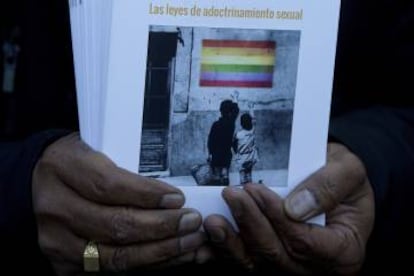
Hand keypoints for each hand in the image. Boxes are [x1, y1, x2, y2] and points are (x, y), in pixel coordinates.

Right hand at [32, 133, 208, 274]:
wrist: (39, 182)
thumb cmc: (77, 163)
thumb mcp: (96, 150)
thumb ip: (127, 170)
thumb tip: (172, 197)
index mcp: (63, 168)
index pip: (109, 186)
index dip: (147, 195)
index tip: (177, 198)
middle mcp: (55, 207)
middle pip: (114, 224)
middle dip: (161, 226)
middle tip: (191, 221)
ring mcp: (57, 240)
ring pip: (115, 255)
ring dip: (160, 251)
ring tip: (190, 242)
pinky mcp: (63, 263)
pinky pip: (111, 271)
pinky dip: (147, 265)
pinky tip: (172, 256)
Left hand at [204, 143, 374, 274]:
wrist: (330, 178)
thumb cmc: (342, 176)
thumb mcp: (348, 170)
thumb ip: (328, 187)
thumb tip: (294, 209)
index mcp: (344, 250)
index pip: (306, 242)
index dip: (279, 218)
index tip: (257, 191)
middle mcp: (316, 264)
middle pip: (278, 252)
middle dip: (251, 223)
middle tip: (233, 194)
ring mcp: (292, 263)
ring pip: (258, 259)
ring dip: (233, 240)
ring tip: (215, 218)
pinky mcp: (271, 257)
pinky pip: (246, 257)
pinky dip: (227, 247)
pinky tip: (213, 231)